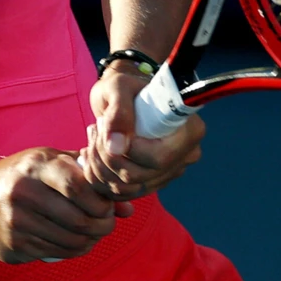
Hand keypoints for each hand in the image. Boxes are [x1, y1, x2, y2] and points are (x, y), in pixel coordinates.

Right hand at [0, 147, 132, 262]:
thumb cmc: (26, 175)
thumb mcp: (52, 163)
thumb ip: (90, 177)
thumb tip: (128, 207)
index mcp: (36, 166)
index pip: (76, 185)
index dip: (99, 200)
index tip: (108, 204)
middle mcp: (23, 193)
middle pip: (78, 219)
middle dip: (102, 224)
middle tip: (108, 222)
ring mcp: (17, 221)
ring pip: (70, 240)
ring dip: (91, 240)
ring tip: (96, 232)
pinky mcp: (14, 245)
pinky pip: (56, 252)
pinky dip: (74, 250)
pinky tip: (77, 241)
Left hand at [79, 64, 204, 199]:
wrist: (123, 97)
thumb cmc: (125, 86)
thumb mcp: (119, 87)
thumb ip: (118, 112)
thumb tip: (115, 146)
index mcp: (189, 130)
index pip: (159, 158)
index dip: (127, 150)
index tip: (105, 127)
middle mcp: (185, 156)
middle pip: (140, 176)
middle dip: (106, 158)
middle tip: (93, 130)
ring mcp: (169, 172)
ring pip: (127, 188)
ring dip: (99, 167)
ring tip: (91, 139)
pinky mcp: (151, 182)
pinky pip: (122, 193)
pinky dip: (99, 178)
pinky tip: (92, 155)